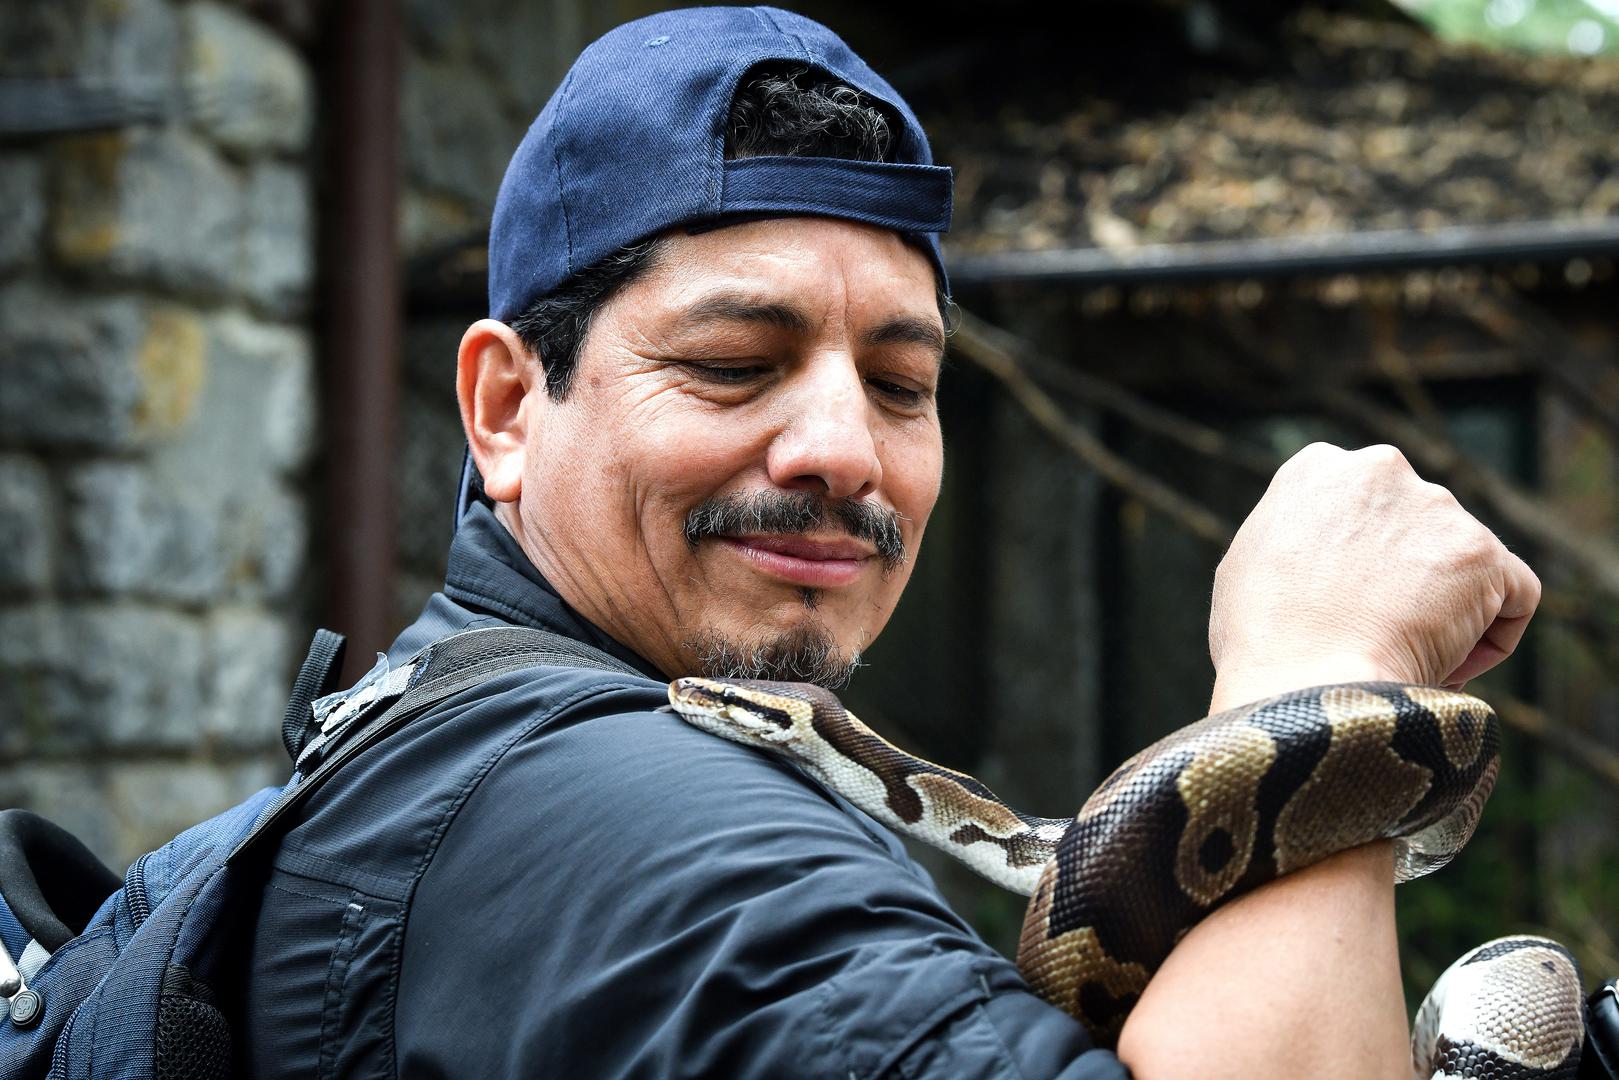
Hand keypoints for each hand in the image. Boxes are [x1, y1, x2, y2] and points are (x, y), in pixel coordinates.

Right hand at [1208, 442, 1538, 711]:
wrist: (1305, 680)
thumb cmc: (1262, 640)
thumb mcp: (1250, 564)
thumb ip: (1294, 539)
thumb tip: (1318, 557)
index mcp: (1317, 469)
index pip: (1363, 501)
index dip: (1359, 557)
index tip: (1349, 601)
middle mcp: (1380, 469)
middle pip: (1417, 526)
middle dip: (1408, 576)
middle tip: (1380, 631)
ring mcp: (1437, 507)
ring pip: (1464, 563)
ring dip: (1448, 609)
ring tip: (1407, 659)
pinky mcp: (1483, 553)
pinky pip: (1515, 594)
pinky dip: (1496, 633)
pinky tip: (1452, 667)